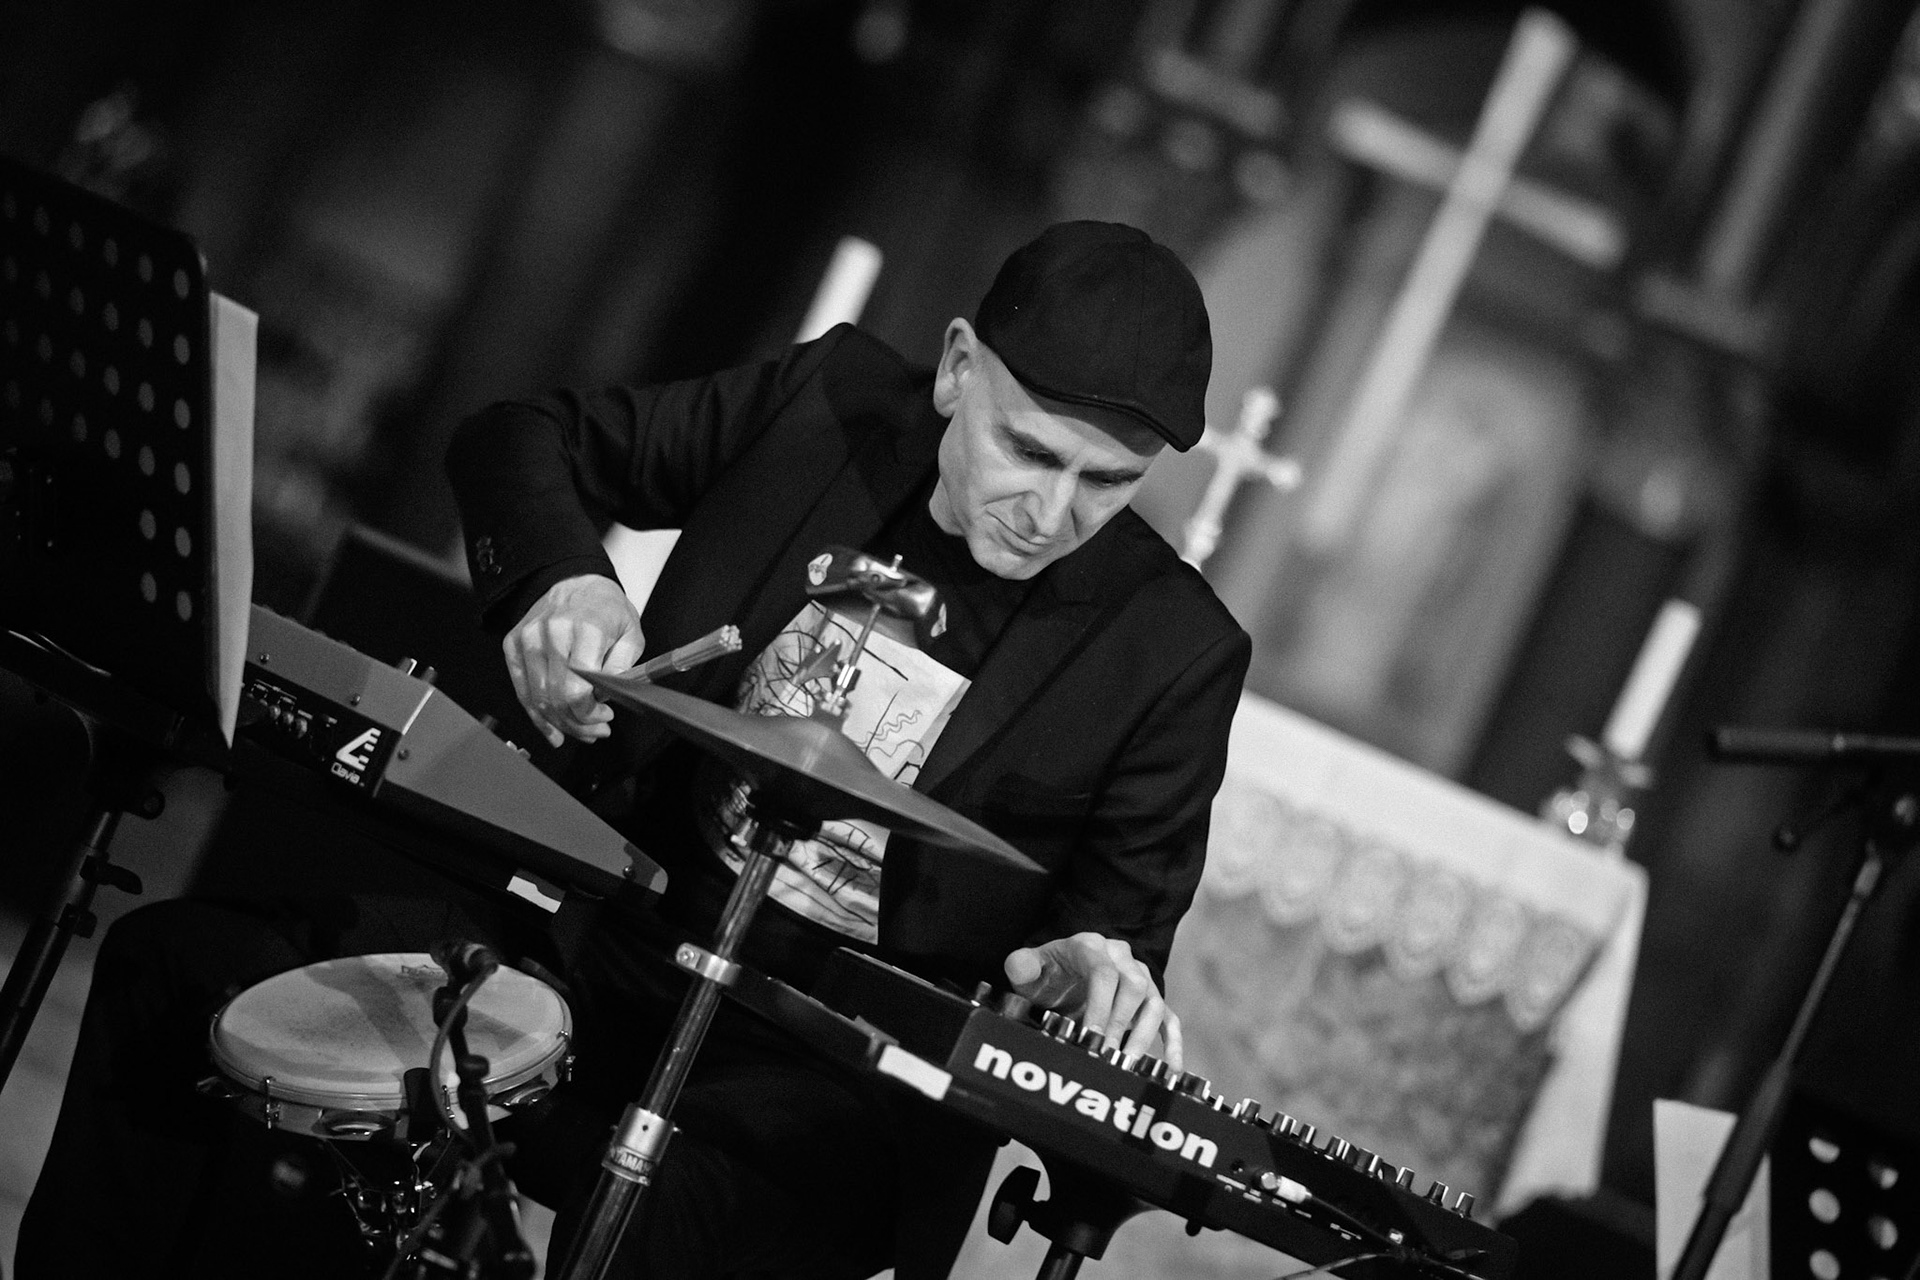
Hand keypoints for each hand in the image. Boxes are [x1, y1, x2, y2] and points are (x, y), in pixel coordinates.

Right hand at [503, 574, 643, 746]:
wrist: (576, 580)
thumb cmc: (606, 608)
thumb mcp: (631, 635)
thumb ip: (621, 669)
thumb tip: (606, 700)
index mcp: (586, 629)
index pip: (577, 689)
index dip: (590, 714)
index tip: (605, 718)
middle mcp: (552, 633)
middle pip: (556, 698)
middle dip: (578, 724)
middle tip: (595, 731)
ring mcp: (528, 639)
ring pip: (537, 698)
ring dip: (559, 723)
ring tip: (579, 730)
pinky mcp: (513, 644)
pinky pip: (522, 689)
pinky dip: (536, 715)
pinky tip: (552, 729)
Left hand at [1003, 932, 1183, 1070]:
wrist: (1065, 972)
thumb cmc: (1048, 973)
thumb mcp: (1030, 968)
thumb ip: (1022, 966)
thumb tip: (1022, 968)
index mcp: (1090, 947)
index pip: (1103, 971)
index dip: (1100, 1005)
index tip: (1091, 1036)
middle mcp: (1121, 957)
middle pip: (1134, 986)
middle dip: (1120, 1024)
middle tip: (1107, 1055)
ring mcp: (1140, 977)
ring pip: (1154, 1002)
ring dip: (1143, 1036)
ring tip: (1129, 1065)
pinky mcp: (1151, 999)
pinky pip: (1169, 1018)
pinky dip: (1172, 1043)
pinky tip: (1171, 1068)